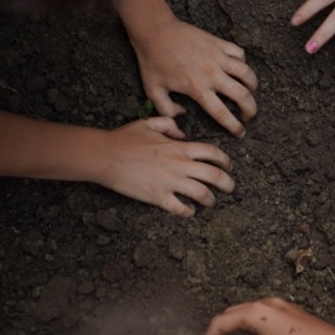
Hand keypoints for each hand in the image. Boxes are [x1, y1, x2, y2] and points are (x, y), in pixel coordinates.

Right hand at [98, 117, 233, 216]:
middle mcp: (179, 165)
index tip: (228, 166)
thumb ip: (169, 124)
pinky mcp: (158, 197)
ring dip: (210, 200)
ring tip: (211, 202)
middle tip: (230, 188)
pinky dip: (188, 212)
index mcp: (179, 148)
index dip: (225, 160)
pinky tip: (189, 212)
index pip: (212, 153)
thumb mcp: (149, 123)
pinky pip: (180, 208)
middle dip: (227, 183)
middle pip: (214, 176)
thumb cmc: (124, 138)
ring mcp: (170, 182)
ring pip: (202, 194)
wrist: (104, 156)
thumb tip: (182, 132)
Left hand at [131, 16, 257, 137]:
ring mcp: (218, 57)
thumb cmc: (153, 61)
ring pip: (246, 73)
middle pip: (242, 95)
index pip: (222, 113)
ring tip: (251, 91)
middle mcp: (212, 74)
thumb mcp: (153, 91)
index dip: (234, 126)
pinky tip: (239, 68)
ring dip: (253, 85)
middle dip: (251, 109)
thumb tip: (181, 116)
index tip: (240, 132)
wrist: (156, 32)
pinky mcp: (219, 43)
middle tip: (249, 115)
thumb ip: (166, 110)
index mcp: (197, 89)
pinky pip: (239, 53)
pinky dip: (243, 62)